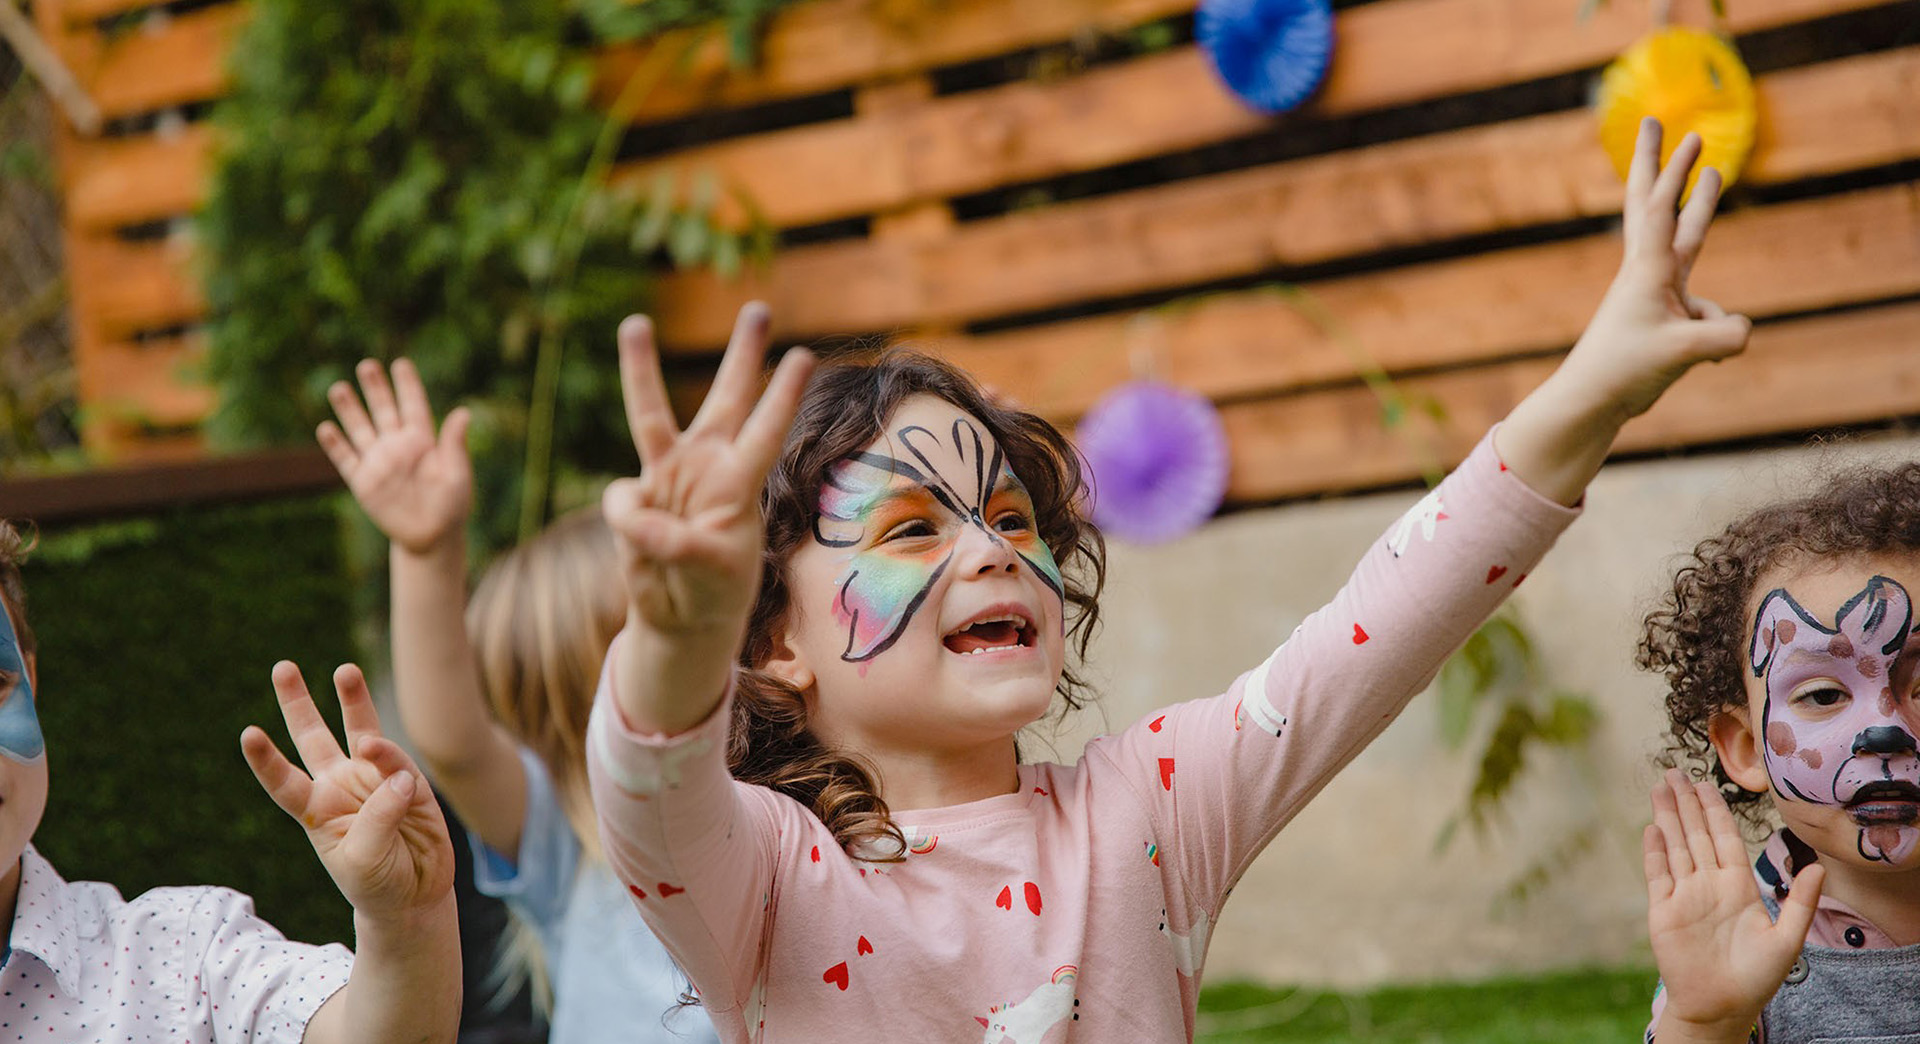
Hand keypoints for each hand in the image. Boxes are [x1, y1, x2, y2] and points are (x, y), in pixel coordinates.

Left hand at [242, 662, 455, 921]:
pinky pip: (397, 761)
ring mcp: (374, 780)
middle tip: (282, 667)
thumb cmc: (377, 884)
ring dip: (351, 699)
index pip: (284, 781)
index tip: (249, 733)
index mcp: (316, 811)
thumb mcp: (364, 861)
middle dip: (297, 702)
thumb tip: (399, 777)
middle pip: (312, 737)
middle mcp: (340, 787)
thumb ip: (377, 817)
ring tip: (343, 670)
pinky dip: (392, 759)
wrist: (416, 896)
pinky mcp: (408, 781)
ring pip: (358, 730)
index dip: (266, 760)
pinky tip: (395, 774)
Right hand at [318, 359, 471, 555]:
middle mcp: (398, 446)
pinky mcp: (364, 482)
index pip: (413, 406)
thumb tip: (464, 412)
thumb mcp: (457, 473)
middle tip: (367, 365)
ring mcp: (379, 462)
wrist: (432, 536)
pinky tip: (326, 427)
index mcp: (423, 441)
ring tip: (339, 388)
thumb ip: (455, 443)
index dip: (407, 385)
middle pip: (383, 411)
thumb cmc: (452, 504)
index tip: (400, 363)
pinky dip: (336, 444)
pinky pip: (346, 459)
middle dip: (375, 389)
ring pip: (360, 429)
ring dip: (350, 410)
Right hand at [603, 302, 814, 641]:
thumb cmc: (713, 593)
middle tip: (760, 307)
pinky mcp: (635, 496)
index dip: (781, 395)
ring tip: (635, 321)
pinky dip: (627, 524)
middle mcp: (707, 466)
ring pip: (651, 414)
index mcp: (740, 483)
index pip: (766, 431)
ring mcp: (669, 476)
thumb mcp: (706, 572)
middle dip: (742, 355)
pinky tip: (643, 549)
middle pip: (726, 398)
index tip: (804, 355)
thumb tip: (630, 510)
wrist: (681, 618)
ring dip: (641, 367)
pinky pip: (621, 501)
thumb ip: (671, 541)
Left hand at [1561, 118, 1752, 424]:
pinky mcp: (1666, 317)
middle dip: (1662, 163)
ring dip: (1701, 214)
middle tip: (1665, 125)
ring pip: (1688, 246)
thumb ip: (1727, 336)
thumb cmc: (1625, 370)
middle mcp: (1648, 272)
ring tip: (1713, 184)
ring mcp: (1657, 293)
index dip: (1670, 170)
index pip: (1659, 208)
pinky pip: (1710, 317)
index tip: (1678, 132)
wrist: (1591, 400)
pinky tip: (1696, 362)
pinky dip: (1714, 337)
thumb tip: (1744, 329)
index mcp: (1646, 270)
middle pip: (1656, 205)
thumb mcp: (1685, 352)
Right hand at [1645, 768, 1820, 1040]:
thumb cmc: (1757, 977)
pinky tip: (1651, 828)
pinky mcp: (1663, 910)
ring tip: (1660, 788)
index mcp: (1738, 886)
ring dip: (1668, 817)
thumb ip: (1800, 902)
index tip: (1706, 783)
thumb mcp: (1787, 939)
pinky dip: (1654, 851)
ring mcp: (1684, 895)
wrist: (1721, 1005)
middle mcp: (1709, 884)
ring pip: (1675, 846)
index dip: (1715, 810)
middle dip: (1686, 803)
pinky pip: (1657, 874)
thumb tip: (1820, 868)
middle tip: (1675, 772)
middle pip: (1695, 834)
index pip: (1724, 838)